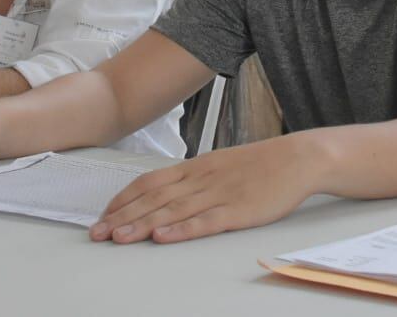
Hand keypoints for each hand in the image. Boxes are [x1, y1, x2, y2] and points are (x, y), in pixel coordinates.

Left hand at [89, 135, 319, 244]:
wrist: (299, 158)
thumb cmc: (262, 164)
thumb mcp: (222, 164)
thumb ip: (195, 177)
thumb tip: (167, 192)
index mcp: (197, 166)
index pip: (150, 181)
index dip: (124, 199)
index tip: (103, 215)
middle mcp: (202, 179)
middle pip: (155, 198)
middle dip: (123, 217)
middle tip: (97, 233)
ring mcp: (219, 194)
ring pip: (173, 211)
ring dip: (142, 225)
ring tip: (118, 238)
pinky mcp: (238, 210)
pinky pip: (205, 221)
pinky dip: (181, 230)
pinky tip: (163, 237)